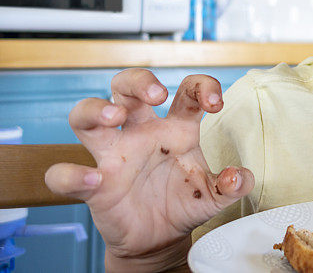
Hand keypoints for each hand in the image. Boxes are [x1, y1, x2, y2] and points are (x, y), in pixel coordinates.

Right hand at [45, 69, 254, 269]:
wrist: (160, 239)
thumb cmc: (184, 204)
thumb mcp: (215, 195)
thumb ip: (233, 184)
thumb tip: (239, 176)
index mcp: (177, 129)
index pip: (187, 91)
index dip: (202, 86)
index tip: (214, 103)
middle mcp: (142, 133)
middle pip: (127, 86)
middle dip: (140, 81)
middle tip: (157, 95)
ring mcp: (114, 155)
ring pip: (87, 115)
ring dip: (95, 108)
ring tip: (114, 117)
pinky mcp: (94, 185)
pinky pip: (65, 174)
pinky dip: (72, 174)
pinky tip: (95, 179)